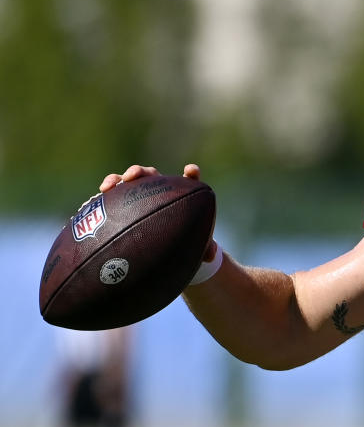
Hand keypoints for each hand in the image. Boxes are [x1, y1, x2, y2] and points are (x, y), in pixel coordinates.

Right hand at [99, 164, 217, 261]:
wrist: (167, 250)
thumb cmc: (186, 243)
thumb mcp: (196, 246)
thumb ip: (206, 249)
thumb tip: (210, 256)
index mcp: (180, 197)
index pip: (188, 181)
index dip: (191, 174)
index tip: (190, 171)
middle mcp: (159, 192)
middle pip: (151, 175)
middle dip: (141, 172)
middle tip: (132, 176)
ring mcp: (140, 197)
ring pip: (128, 183)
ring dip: (117, 180)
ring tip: (107, 186)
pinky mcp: (124, 206)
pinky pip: (112, 200)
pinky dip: (102, 199)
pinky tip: (89, 205)